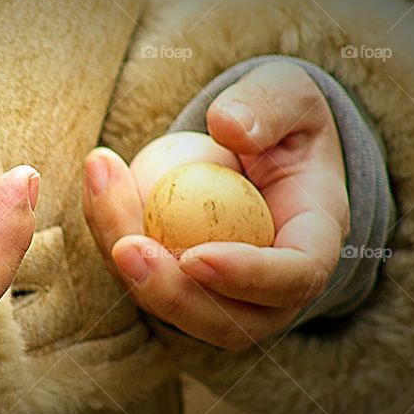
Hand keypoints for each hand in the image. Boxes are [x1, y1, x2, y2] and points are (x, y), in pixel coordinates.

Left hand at [84, 62, 348, 349]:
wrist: (254, 143)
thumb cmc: (275, 117)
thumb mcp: (287, 92)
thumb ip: (267, 106)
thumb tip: (228, 129)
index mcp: (315, 240)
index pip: (294, 278)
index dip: (248, 277)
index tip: (195, 258)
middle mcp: (274, 286)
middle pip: (227, 321)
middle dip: (170, 294)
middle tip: (125, 247)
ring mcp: (225, 295)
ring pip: (173, 306)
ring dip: (127, 264)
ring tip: (101, 183)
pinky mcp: (178, 285)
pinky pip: (141, 275)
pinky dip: (111, 232)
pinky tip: (98, 177)